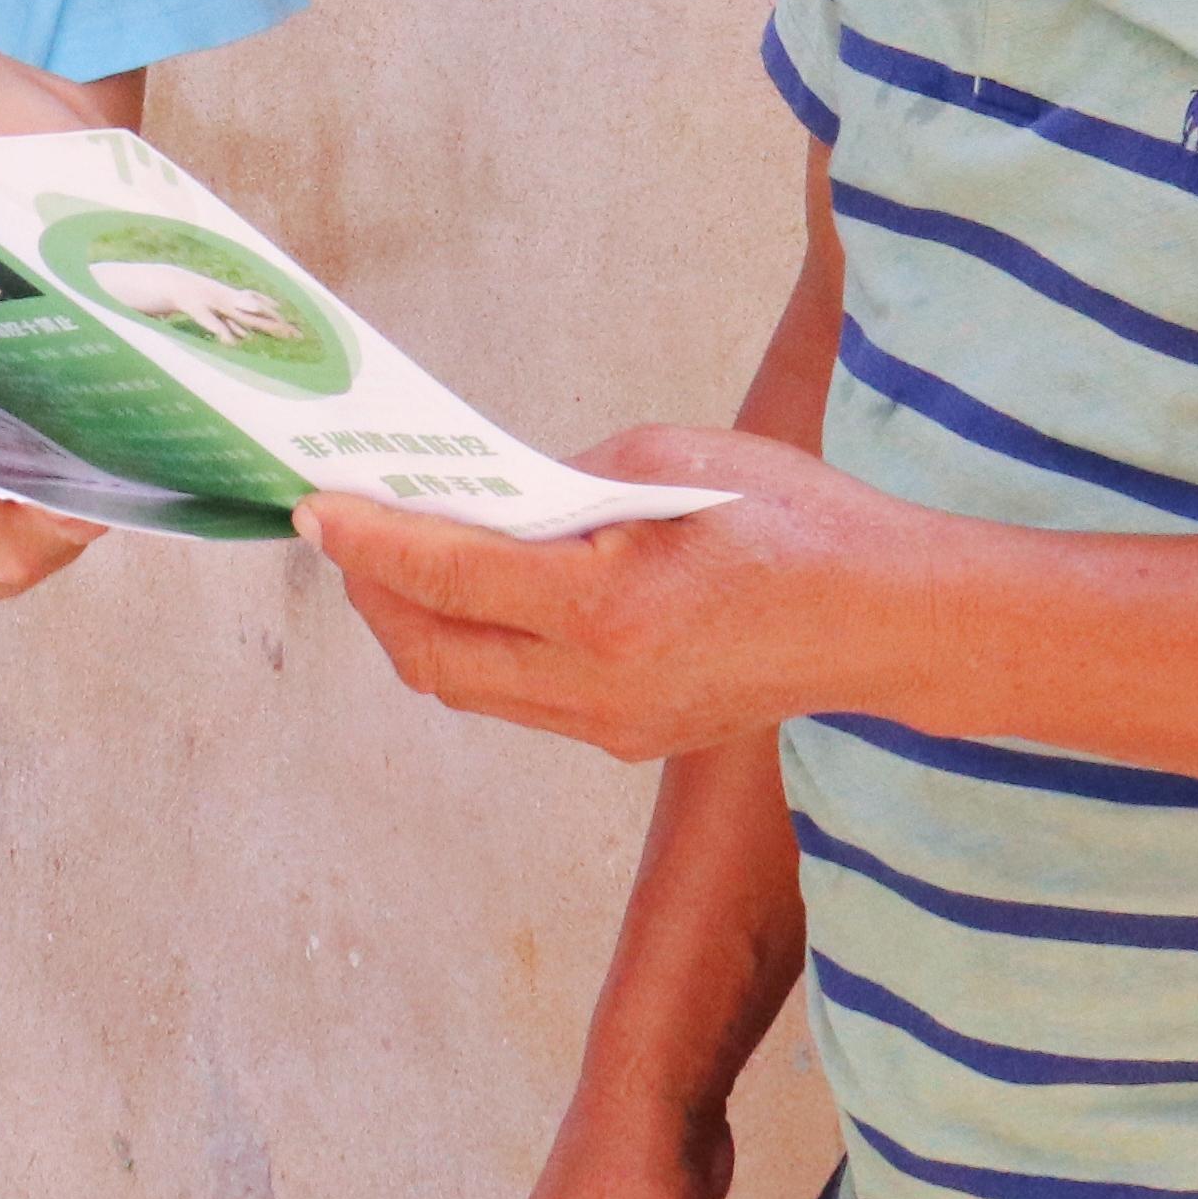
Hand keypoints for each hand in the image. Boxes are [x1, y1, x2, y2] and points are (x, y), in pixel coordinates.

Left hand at [302, 426, 953, 760]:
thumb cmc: (791, 520)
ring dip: (418, 628)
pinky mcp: (630, 739)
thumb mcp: (670, 459)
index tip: (313, 508)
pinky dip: (477, 648)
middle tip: (341, 533)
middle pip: (434, 655)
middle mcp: (598, 686)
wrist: (884, 619)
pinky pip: (520, 699)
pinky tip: (471, 597)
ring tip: (390, 564)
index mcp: (607, 607)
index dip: (367, 542)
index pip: (447, 577)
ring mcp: (613, 726)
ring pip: (470, 689)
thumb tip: (488, 499)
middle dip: (373, 595)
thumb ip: (567, 482)